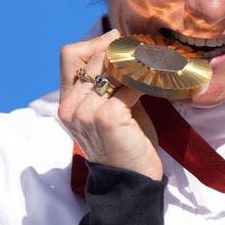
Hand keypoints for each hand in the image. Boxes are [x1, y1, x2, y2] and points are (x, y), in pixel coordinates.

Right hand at [58, 29, 163, 180]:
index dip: (96, 44)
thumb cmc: (125, 144)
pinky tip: (157, 84)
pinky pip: (129, 85)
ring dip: (135, 63)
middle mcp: (71, 106)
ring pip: (111, 67)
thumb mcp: (109, 109)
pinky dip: (146, 81)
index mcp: (67, 103)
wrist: (131, 180)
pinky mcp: (107, 117)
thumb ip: (110, 82)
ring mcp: (86, 112)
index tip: (120, 44)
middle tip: (147, 52)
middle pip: (93, 56)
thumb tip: (122, 45)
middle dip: (121, 50)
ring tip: (155, 63)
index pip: (70, 56)